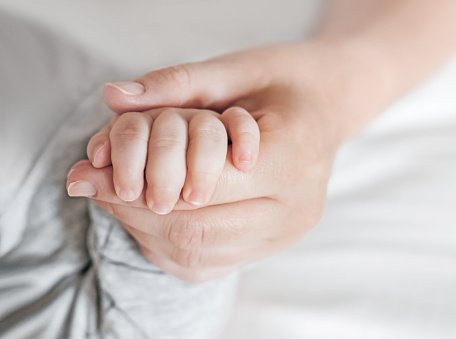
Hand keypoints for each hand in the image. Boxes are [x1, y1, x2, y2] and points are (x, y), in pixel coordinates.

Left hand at [68, 42, 386, 281]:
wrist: (329, 105)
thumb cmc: (286, 81)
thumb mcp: (237, 68)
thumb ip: (178, 84)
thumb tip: (114, 98)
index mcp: (292, 157)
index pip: (200, 186)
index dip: (137, 180)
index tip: (90, 168)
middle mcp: (294, 209)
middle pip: (195, 230)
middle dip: (134, 210)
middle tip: (94, 184)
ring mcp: (285, 235)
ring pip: (197, 255)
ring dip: (145, 230)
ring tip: (119, 196)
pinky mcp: (273, 246)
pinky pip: (207, 264)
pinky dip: (166, 244)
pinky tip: (150, 214)